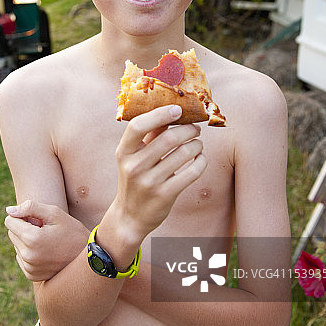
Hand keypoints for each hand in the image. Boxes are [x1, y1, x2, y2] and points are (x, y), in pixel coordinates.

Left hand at [4, 201, 87, 281]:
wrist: (89, 257)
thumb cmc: (72, 231)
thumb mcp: (54, 213)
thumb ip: (30, 207)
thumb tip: (9, 210)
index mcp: (32, 239)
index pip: (10, 221)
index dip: (23, 216)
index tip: (38, 220)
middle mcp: (28, 256)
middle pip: (11, 233)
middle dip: (24, 228)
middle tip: (45, 230)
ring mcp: (29, 268)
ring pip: (16, 246)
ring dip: (27, 241)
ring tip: (48, 242)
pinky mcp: (32, 276)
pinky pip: (21, 258)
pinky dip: (30, 253)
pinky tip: (46, 252)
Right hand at [112, 105, 205, 241]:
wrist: (130, 216)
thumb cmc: (136, 179)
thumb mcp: (134, 156)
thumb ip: (150, 134)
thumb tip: (171, 110)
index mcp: (124, 152)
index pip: (137, 126)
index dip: (160, 114)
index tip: (178, 109)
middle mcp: (134, 166)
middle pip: (168, 138)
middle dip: (188, 129)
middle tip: (196, 128)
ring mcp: (149, 182)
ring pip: (184, 154)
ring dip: (197, 144)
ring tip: (198, 144)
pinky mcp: (165, 195)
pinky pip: (192, 172)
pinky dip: (201, 162)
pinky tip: (200, 158)